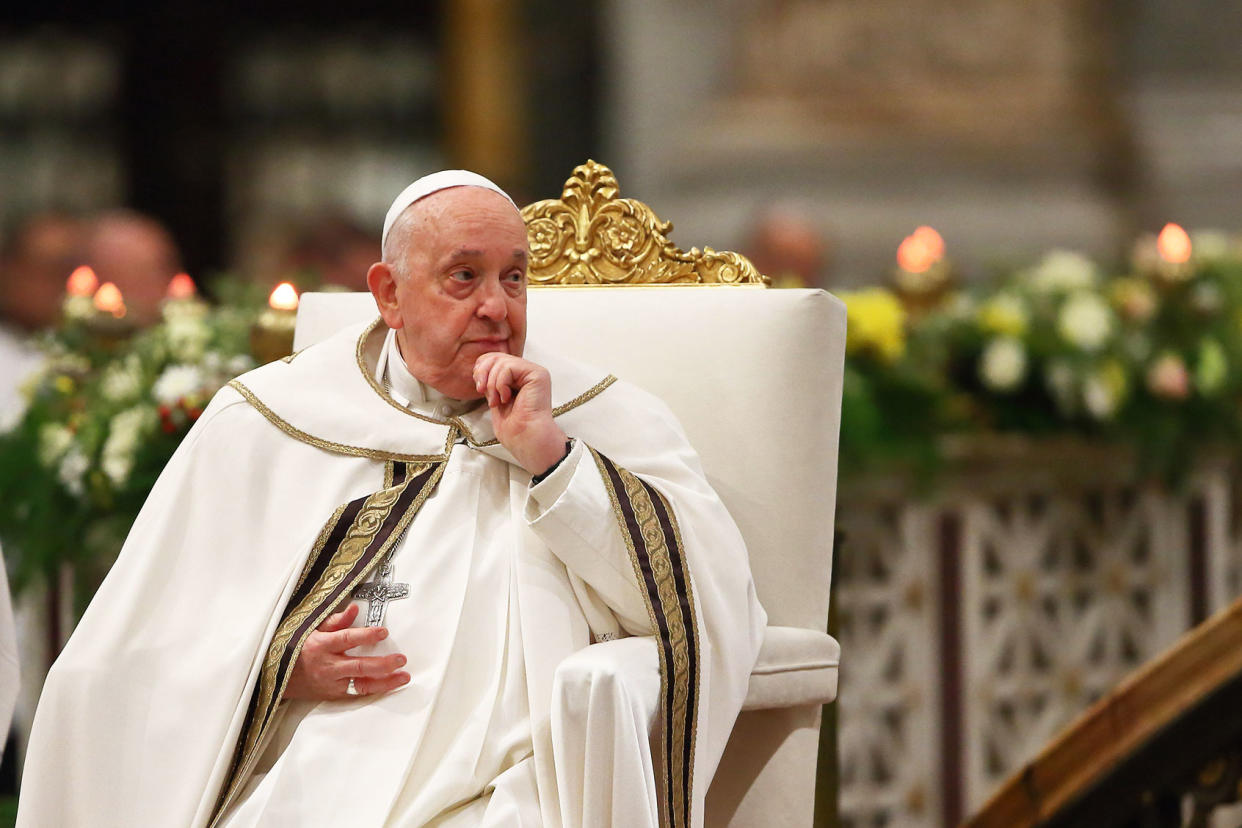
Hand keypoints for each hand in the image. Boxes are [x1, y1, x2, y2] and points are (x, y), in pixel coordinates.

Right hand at [283, 603, 409, 699]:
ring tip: (403, 677)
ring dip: (385, 682)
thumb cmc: (296, 648)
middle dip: (383, 664)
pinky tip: (389, 686)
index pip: (347, 639)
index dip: (366, 635)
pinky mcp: (333, 695)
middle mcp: (327, 666)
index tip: (384, 632)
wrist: (275, 676)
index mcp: (321, 645)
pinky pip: (356, 693)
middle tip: (401, 659)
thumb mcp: (311, 629)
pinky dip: (374, 690)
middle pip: (359, 666)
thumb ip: (335, 620)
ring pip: (361, 685)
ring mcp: (330, 683)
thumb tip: (354, 609)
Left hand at [473, 353, 567, 474]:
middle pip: (496, 356)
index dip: (481, 370)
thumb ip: (490, 380)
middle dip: (483, 374)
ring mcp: (534, 372)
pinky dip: (501, 383)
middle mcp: (528, 372)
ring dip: (492, 384)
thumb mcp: (494, 396)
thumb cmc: (513, 427)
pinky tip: (506, 398)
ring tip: (497, 401)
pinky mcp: (538, 374)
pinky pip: (509, 367)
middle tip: (482, 392)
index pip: (494, 358)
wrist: (524, 439)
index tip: (480, 389)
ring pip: (501, 361)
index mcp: (518, 376)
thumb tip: (479, 367)